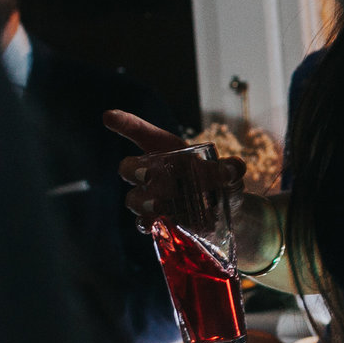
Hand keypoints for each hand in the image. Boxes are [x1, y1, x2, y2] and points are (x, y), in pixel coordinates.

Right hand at [105, 109, 244, 232]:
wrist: (224, 211)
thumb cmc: (220, 181)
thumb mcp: (230, 172)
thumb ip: (233, 167)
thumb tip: (234, 168)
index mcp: (167, 151)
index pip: (141, 132)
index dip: (124, 123)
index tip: (109, 116)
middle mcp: (154, 173)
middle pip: (129, 167)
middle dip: (134, 170)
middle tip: (148, 175)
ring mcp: (152, 197)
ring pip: (133, 199)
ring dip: (142, 202)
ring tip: (158, 206)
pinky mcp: (156, 221)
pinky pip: (142, 223)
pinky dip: (147, 225)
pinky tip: (155, 225)